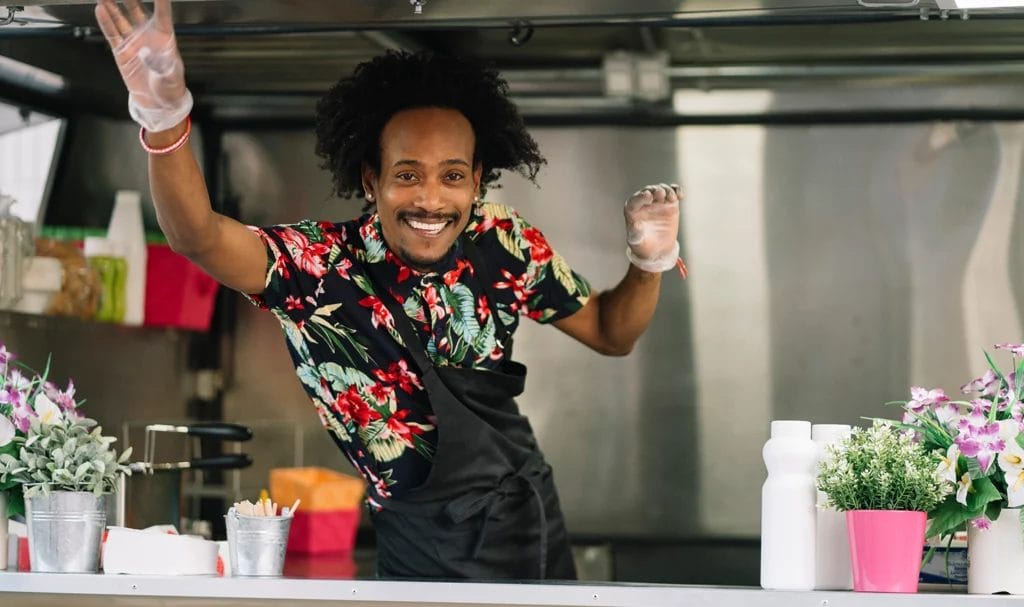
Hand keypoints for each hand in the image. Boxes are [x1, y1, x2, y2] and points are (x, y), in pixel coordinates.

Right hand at [95, 0, 191, 131]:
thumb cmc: (170, 87)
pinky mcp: (121, 51)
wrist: (158, 103)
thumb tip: (145, 52)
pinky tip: (100, 9)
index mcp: (165, 38)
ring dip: (112, 5)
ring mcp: (133, 42)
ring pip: (121, 18)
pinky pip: (112, 33)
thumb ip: (161, 64)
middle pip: (137, 10)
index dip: (161, 1)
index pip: (163, 13)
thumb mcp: (171, 76)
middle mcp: (148, 35)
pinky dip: (105, 22)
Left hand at [623, 183, 681, 272]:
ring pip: (662, 189)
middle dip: (655, 191)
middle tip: (661, 194)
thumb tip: (637, 224)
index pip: (635, 200)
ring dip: (667, 191)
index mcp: (632, 210)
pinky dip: (677, 191)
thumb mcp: (637, 241)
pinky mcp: (670, 204)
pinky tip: (680, 195)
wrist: (657, 249)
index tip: (648, 196)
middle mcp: (644, 203)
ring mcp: (657, 202)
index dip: (641, 197)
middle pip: (649, 191)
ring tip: (672, 198)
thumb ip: (636, 233)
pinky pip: (673, 193)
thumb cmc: (643, 244)